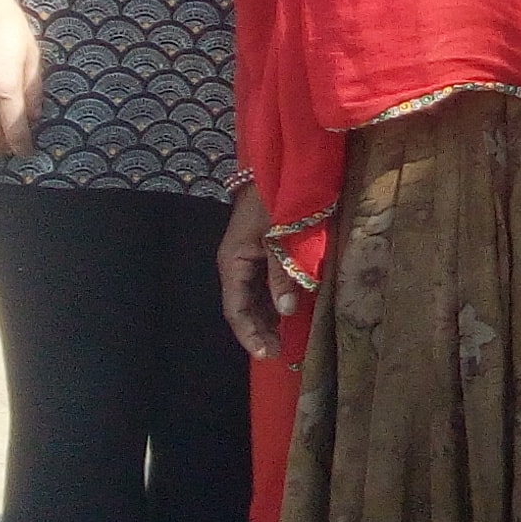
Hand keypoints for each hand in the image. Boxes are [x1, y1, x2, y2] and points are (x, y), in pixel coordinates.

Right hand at [217, 185, 303, 359]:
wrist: (279, 167)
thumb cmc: (277, 200)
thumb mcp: (280, 238)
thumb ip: (283, 275)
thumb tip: (287, 312)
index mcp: (233, 263)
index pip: (236, 310)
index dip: (250, 334)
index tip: (267, 354)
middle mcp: (235, 265)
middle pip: (243, 308)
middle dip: (259, 331)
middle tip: (281, 354)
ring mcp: (247, 259)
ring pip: (253, 299)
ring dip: (267, 319)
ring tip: (285, 341)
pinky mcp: (261, 252)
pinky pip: (263, 285)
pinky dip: (274, 302)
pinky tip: (288, 315)